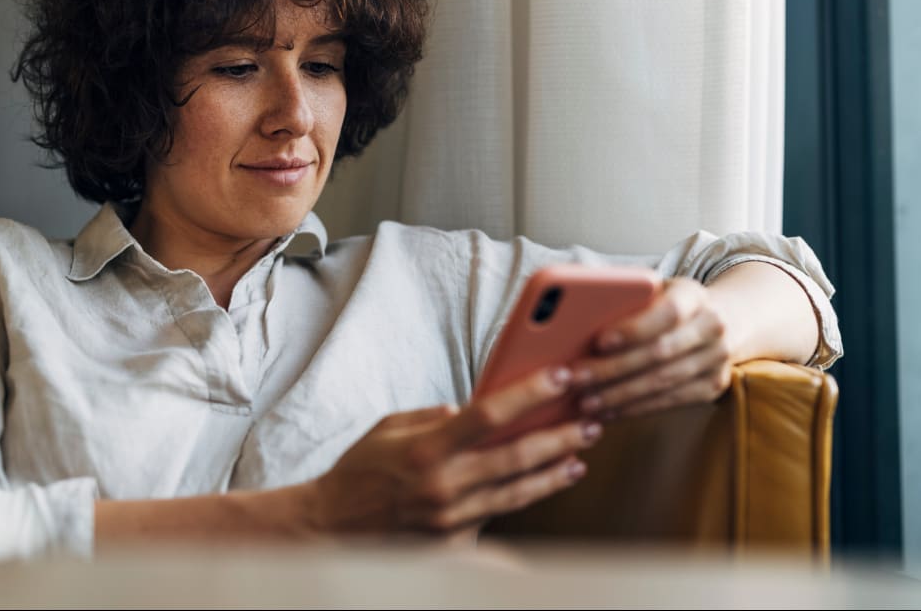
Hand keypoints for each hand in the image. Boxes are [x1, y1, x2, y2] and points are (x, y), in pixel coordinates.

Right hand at [304, 368, 601, 540]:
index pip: (490, 413)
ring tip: (578, 456)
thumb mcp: (389, 428)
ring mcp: (450, 519)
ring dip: (554, 472)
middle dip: (560, 436)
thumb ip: (433, 416)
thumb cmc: (360, 471)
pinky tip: (546, 483)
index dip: (531, 393)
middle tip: (589, 422)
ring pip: (517, 492)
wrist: (332, 528)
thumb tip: (470, 408)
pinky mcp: (454, 545)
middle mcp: (442, 485)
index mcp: (426, 448)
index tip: (561, 375)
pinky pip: (496, 517)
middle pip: (517, 456)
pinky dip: (523, 498)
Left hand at [573, 277, 733, 419]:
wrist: (712, 322)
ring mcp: (718, 358)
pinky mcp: (714, 386)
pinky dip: (635, 408)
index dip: (634, 329)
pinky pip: (670, 401)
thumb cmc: (660, 305)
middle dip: (613, 368)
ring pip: (663, 381)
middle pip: (660, 352)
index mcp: (693, 294)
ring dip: (619, 395)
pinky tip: (607, 412)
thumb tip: (573, 319)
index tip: (598, 342)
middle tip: (575, 379)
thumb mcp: (648, 292)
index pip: (667, 312)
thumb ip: (622, 300)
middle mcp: (713, 325)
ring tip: (585, 402)